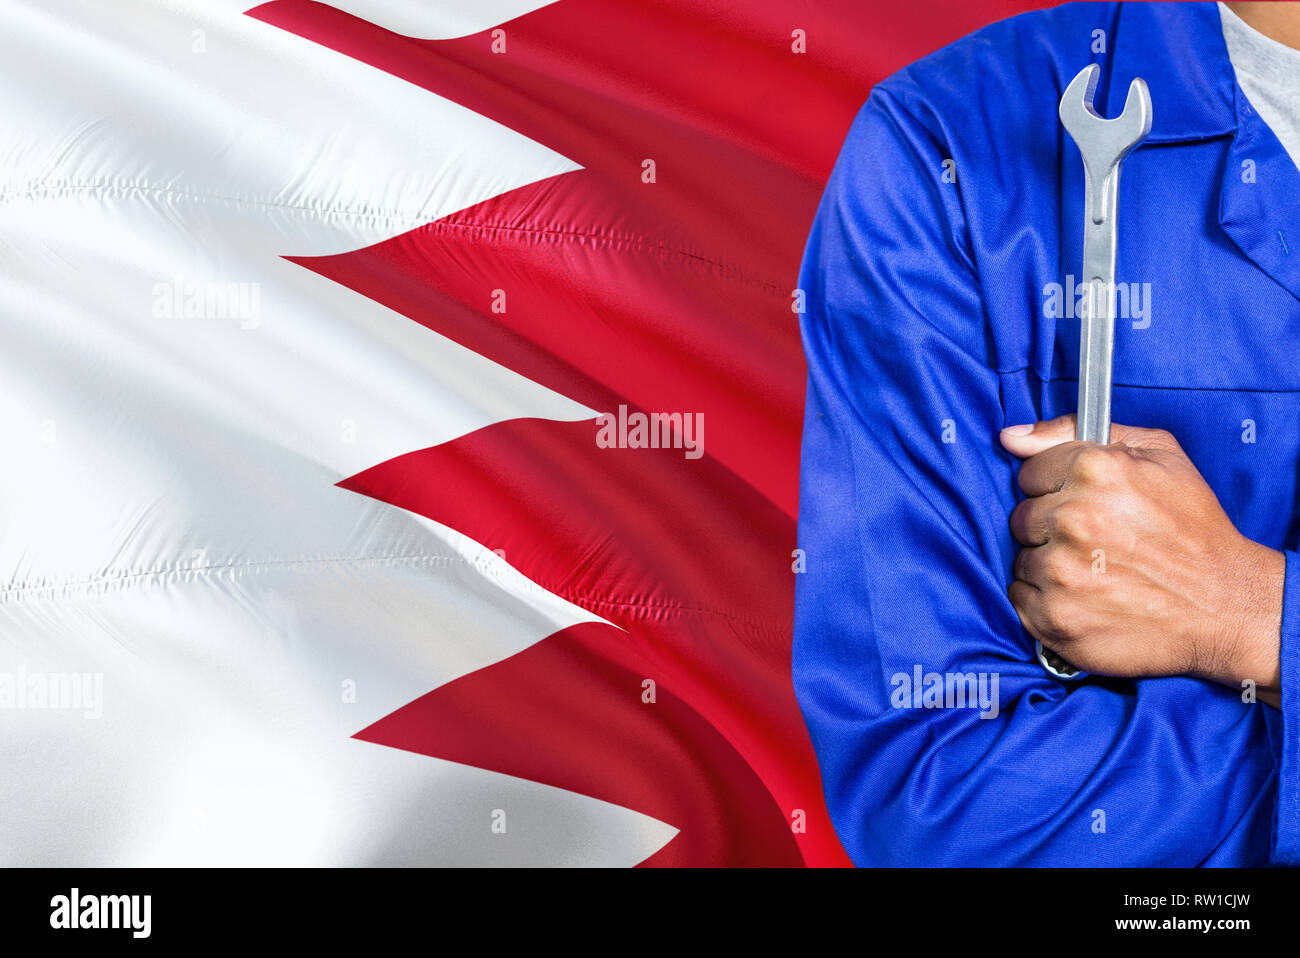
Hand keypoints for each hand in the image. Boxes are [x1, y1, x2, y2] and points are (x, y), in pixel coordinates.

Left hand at [1000, 415, 1282, 701]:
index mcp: (1096, 470)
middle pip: (1022, 517)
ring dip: (1049, 564)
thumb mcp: (1157, 454)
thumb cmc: (1194, 528)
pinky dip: (1044, 599)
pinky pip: (1019, 597)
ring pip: (1021, 558)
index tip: (1085, 504)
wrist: (1226, 606)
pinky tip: (1084, 597)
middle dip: (1052, 527)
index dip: (1057, 488)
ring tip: (1096, 571)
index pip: (1030, 473)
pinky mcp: (1054, 617)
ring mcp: (1061, 572)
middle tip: (1096, 542)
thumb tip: (1011, 436)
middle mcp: (1074, 519)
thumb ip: (1075, 431)